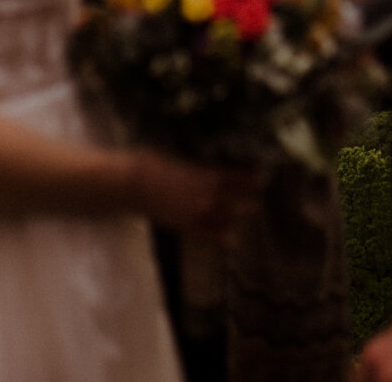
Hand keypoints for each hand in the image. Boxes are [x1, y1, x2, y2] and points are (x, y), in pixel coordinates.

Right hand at [130, 151, 251, 233]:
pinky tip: (230, 239)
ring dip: (237, 214)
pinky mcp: (182, 225)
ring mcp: (195, 213)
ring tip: (251, 211)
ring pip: (223, 216)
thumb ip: (198, 162)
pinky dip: (218, 236)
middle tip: (259, 198)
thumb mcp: (179, 154)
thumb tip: (209, 159)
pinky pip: (205, 233)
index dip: (249, 178)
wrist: (130, 183)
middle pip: (234, 200)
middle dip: (247, 199)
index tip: (261, 175)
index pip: (234, 178)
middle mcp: (205, 197)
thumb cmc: (152, 160)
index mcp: (206, 176)